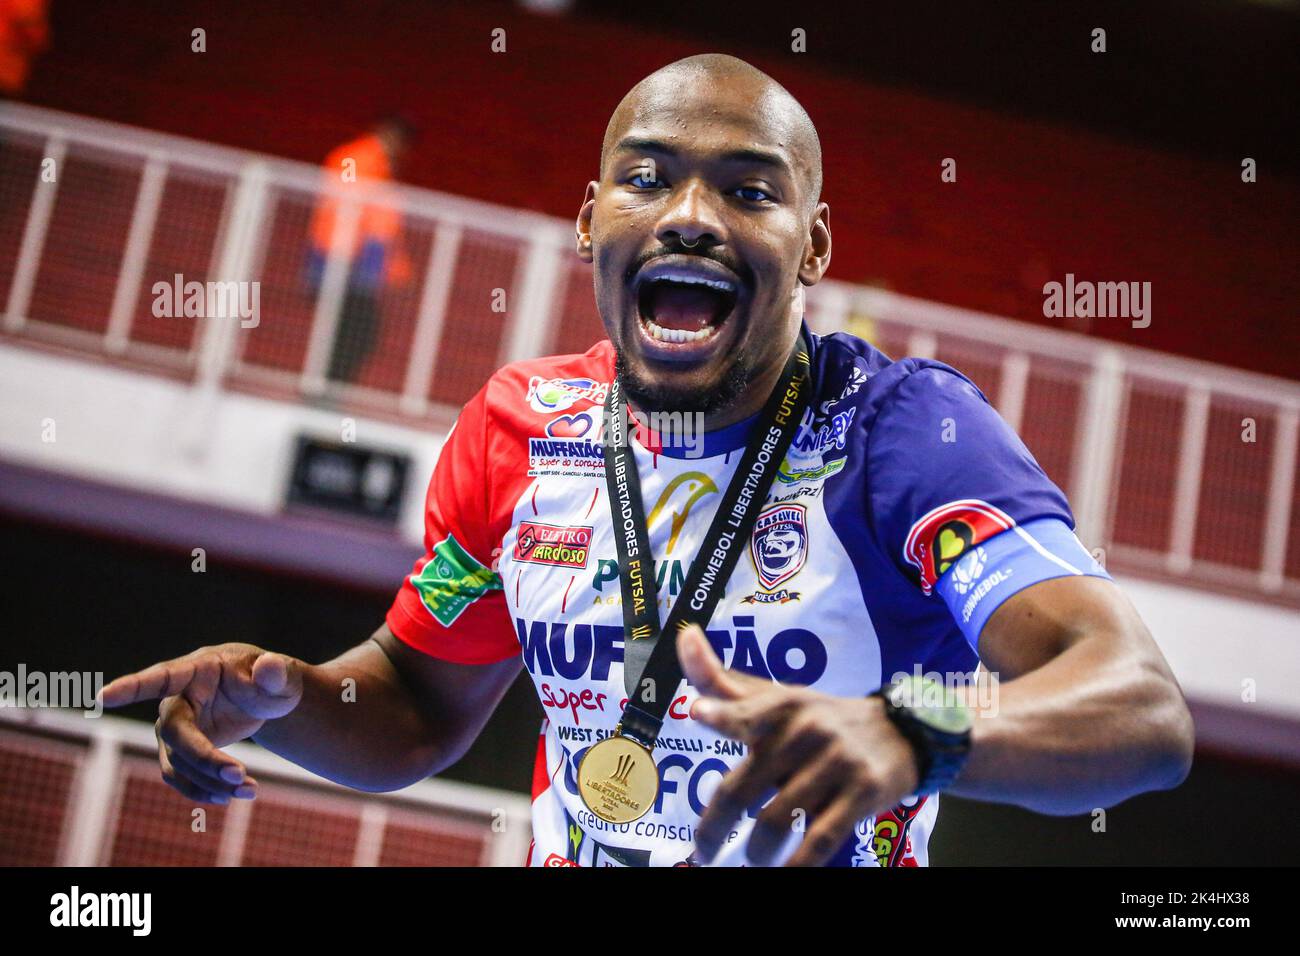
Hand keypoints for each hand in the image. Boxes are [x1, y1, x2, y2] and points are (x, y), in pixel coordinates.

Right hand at [100, 644, 304, 804]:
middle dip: (204, 757)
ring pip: (177, 761)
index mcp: (199, 669)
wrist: (265, 700)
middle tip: (240, 775)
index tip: (103, 697)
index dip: (132, 687)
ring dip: (209, 780)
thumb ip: (277, 673)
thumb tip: (269, 667)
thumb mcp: (282, 677)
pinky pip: (181, 776)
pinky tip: (234, 795)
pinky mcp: (180, 750)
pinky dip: (205, 789)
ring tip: (248, 790)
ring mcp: (175, 726)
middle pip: (175, 732)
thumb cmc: (270, 681)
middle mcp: (178, 698)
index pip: (161, 677)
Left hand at [678, 624, 919, 865]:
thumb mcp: (777, 698)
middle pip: (744, 786)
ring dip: (756, 852)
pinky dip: (798, 864)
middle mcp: (806, 730)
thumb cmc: (819, 720)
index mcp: (781, 706)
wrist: (901, 733)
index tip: (697, 713)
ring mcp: (835, 761)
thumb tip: (684, 635)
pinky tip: (785, 873)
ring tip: (750, 861)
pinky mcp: (861, 792)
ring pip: (777, 820)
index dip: (721, 712)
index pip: (745, 710)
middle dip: (714, 826)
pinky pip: (820, 838)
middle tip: (702, 851)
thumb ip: (722, 681)